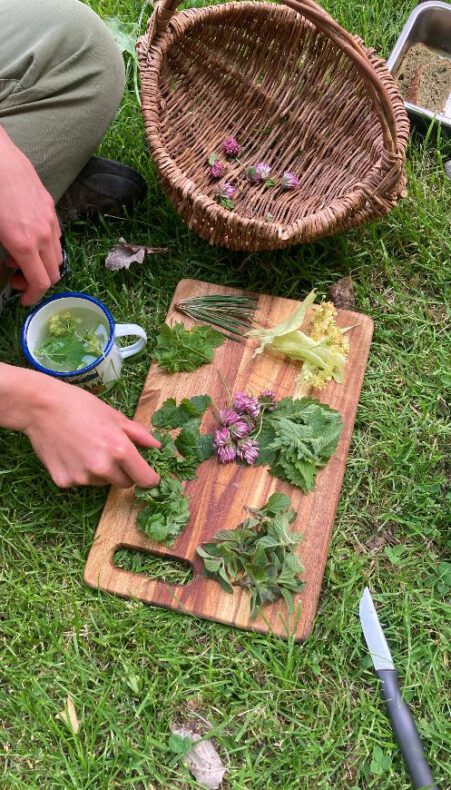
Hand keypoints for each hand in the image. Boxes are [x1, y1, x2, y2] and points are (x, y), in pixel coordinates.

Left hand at [0, 126, 61, 305]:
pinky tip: (27, 237)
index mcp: (24, 243)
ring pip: (56, 254)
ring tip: (19, 256)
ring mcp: (49, 218)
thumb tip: (7, 263)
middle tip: (16, 278)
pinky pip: (55, 235)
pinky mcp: (49, 205)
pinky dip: (45, 246)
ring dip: (42, 264)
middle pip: (53, 272)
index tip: (22, 299)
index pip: (41, 282)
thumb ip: (2, 253)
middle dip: (36, 282)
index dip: (32, 296)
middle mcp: (42, 234)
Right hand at [0, 364, 159, 488]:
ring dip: (100, 472)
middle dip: (123, 472)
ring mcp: (82, 477)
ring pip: (102, 483)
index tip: (147, 474)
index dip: (149, 478)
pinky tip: (70, 452)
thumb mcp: (114, 415)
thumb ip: (138, 434)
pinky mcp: (64, 482)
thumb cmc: (80, 405)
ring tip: (86, 447)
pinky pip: (80, 482)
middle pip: (125, 484)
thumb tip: (157, 446)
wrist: (41, 406)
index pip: (145, 480)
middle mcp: (103, 468)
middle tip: (110, 452)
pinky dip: (79, 472)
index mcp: (120, 450)